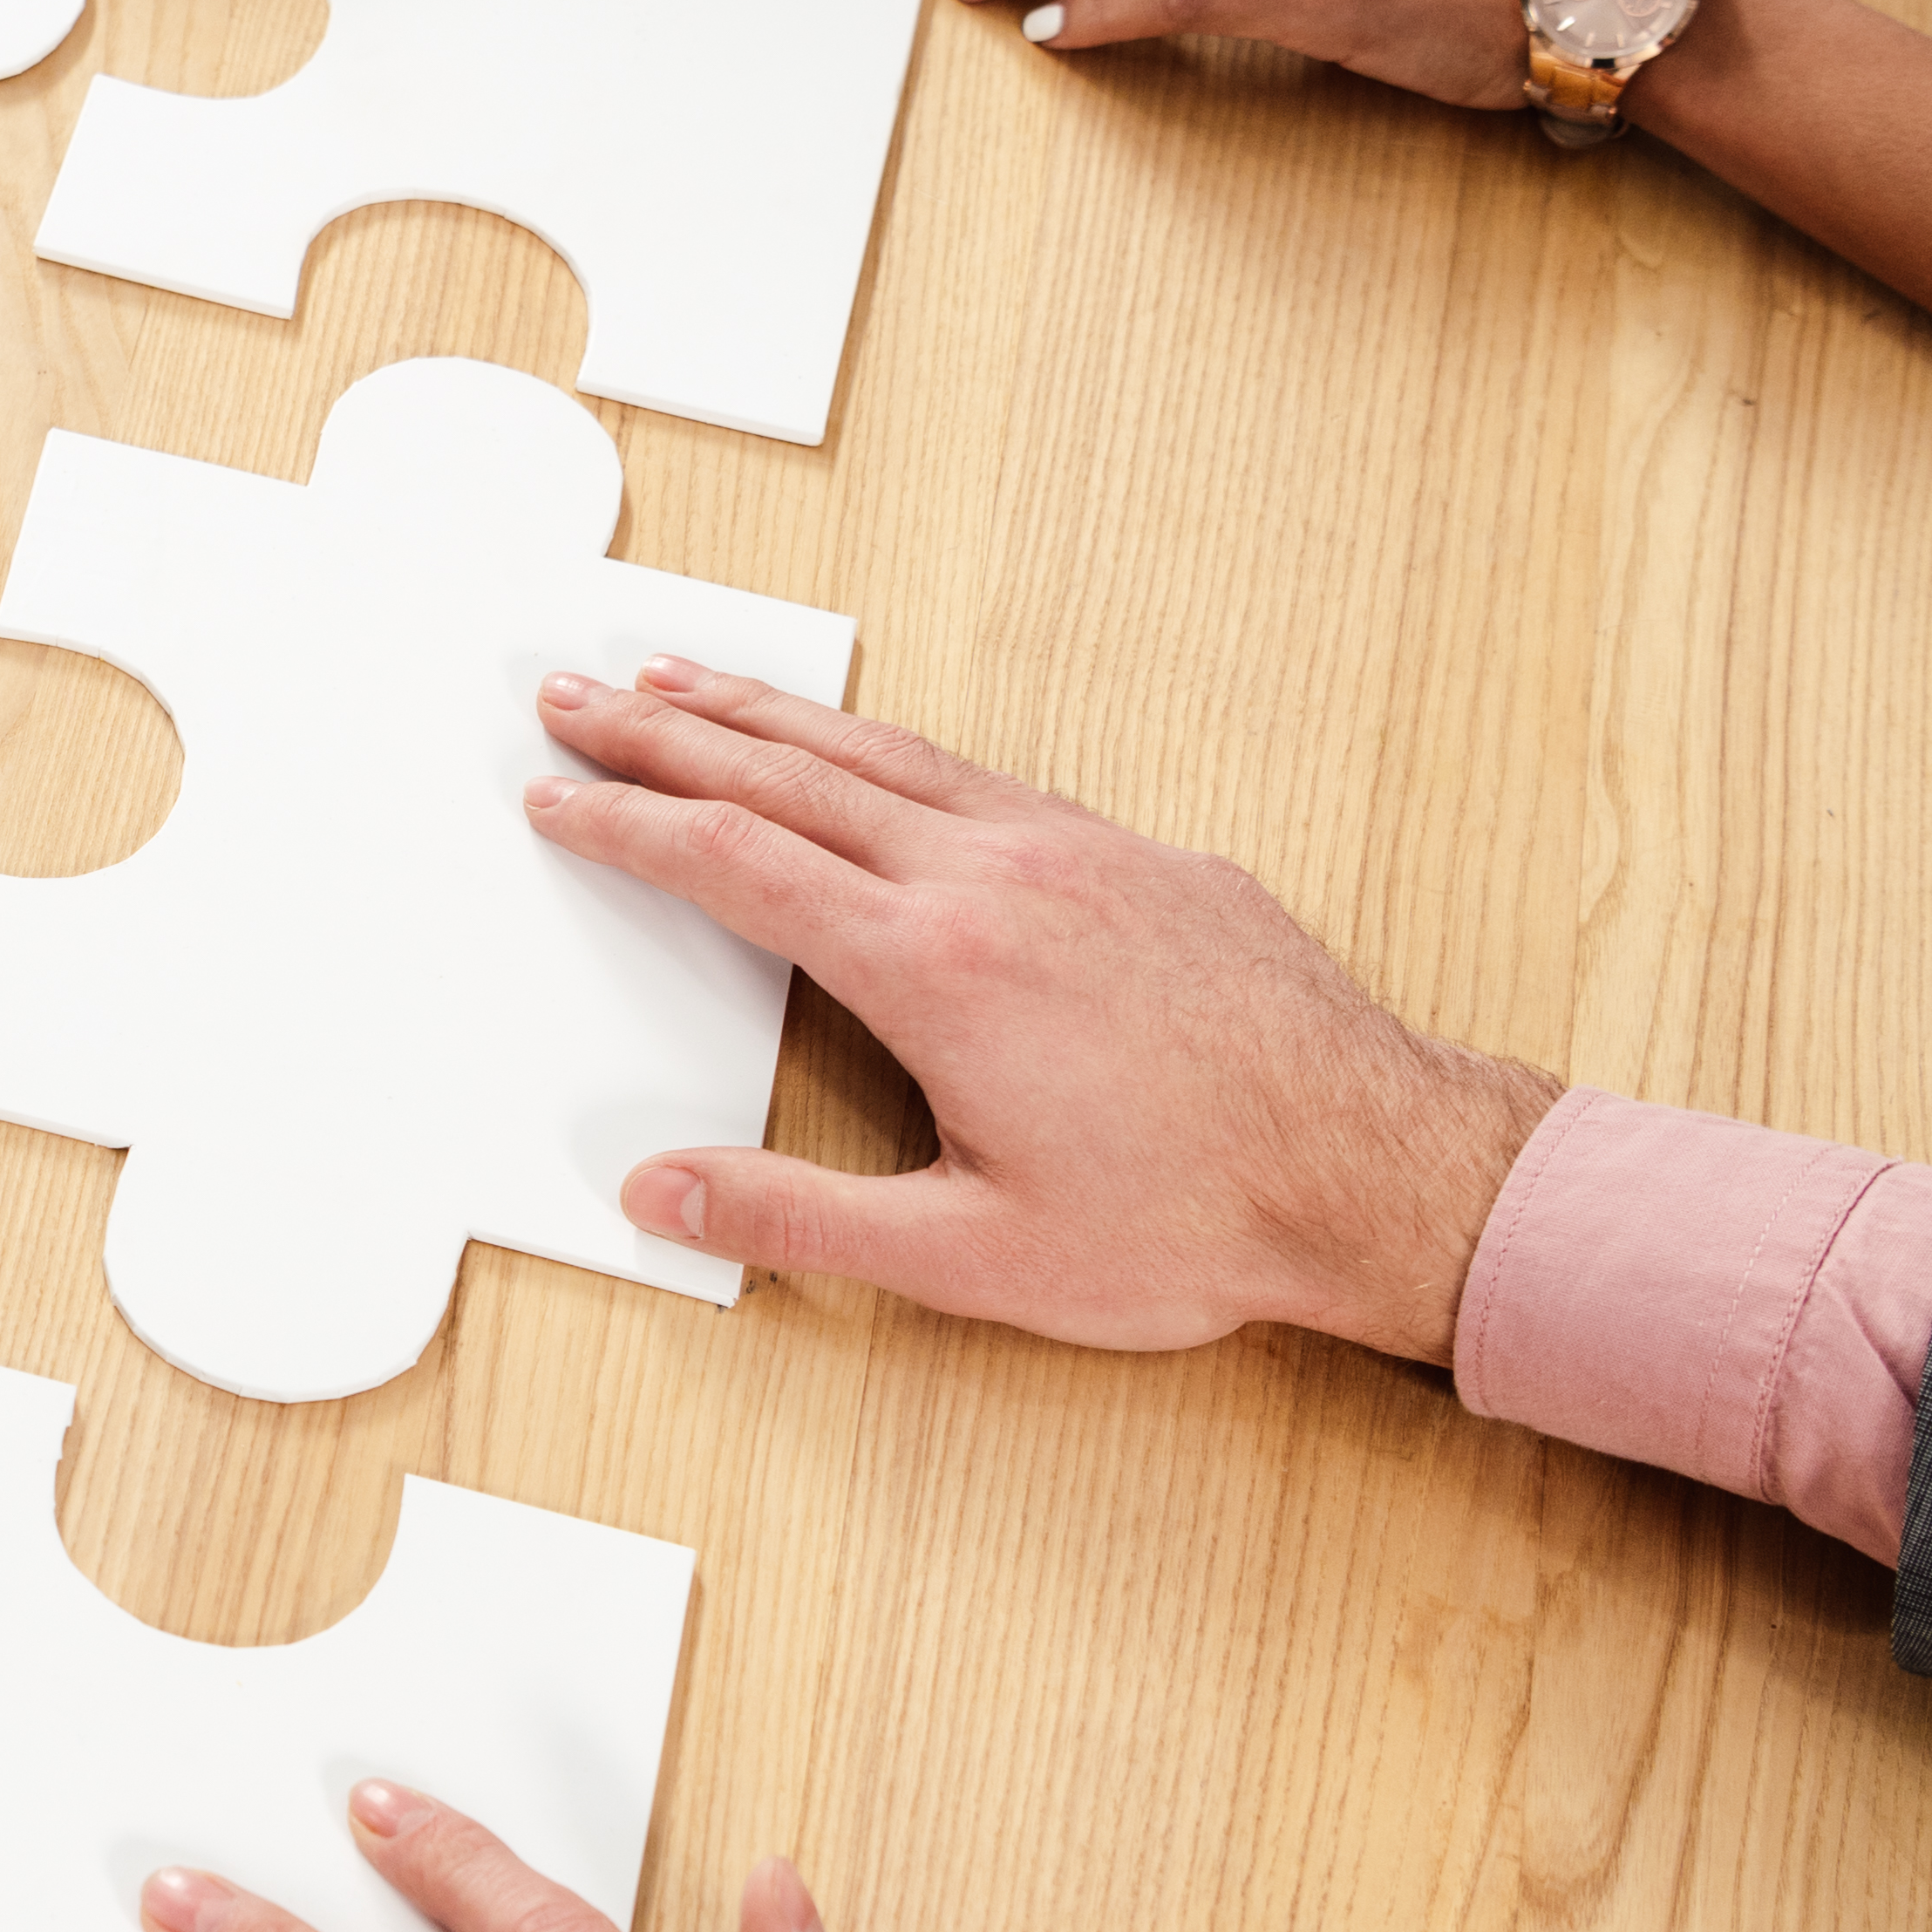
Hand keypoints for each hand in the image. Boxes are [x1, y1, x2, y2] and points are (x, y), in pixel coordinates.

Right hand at [522, 661, 1556, 1360]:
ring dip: (768, 712)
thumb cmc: (1195, 1219)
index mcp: (934, 965)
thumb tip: (663, 1192)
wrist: (1377, 1169)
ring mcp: (1071, 851)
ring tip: (685, 676)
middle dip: (664, 732)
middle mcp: (995, 878)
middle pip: (788, 776)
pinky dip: (883, 742)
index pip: (734, 865)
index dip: (626, 824)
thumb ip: (800, 1217)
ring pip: (883, 752)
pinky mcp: (1136, 854)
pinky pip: (975, 768)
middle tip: (574, 694)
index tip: (555, 796)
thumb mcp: (972, 1255)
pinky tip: (860, 743)